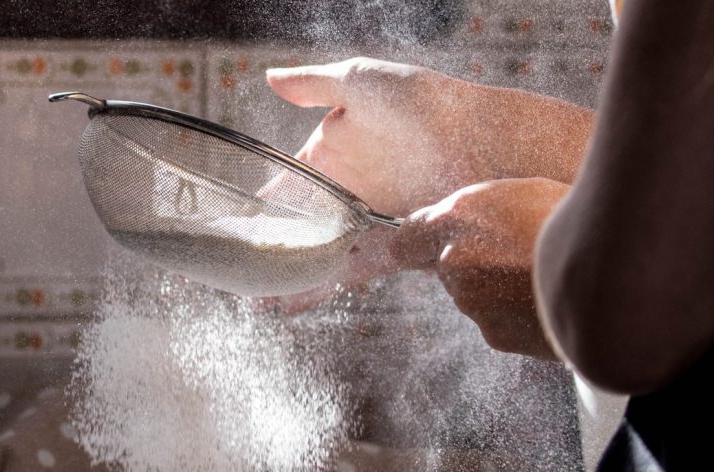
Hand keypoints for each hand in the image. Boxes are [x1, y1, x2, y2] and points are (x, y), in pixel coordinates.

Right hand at [262, 57, 590, 311]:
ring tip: (255, 297)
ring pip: (322, 252)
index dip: (261, 204)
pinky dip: (323, 286)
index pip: (289, 183)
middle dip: (271, 248)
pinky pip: (352, 270)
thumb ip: (313, 85)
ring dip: (291, 275)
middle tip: (235, 271)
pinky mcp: (395, 243)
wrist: (483, 140)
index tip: (230, 226)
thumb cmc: (424, 101)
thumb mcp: (360, 81)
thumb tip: (268, 78)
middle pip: (302, 225)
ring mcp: (371, 219)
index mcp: (335, 151)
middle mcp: (350, 189)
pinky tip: (293, 302)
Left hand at [390, 177, 568, 359]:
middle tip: (516, 258)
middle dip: (473, 266)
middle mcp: (454, 261)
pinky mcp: (495, 335)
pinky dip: (519, 316)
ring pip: (475, 297)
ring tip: (544, 278)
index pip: (407, 239)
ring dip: (499, 292)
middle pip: (447, 270)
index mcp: (458, 218)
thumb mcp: (524, 194)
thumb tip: (465, 227)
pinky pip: (499, 323)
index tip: (419, 252)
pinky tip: (549, 302)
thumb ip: (482, 214)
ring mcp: (473, 302)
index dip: (416, 246)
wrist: (615, 274)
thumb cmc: (577, 221)